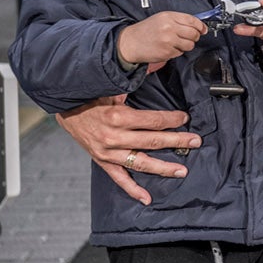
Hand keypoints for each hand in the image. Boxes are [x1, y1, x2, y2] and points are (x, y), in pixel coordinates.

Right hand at [56, 94, 198, 203]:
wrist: (66, 109)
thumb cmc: (91, 97)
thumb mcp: (112, 88)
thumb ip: (134, 84)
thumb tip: (160, 64)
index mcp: (118, 117)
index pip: (152, 120)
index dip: (172, 119)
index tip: (185, 118)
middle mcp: (113, 137)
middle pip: (152, 141)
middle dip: (177, 141)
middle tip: (195, 141)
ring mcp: (107, 152)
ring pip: (140, 162)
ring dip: (162, 168)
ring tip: (181, 171)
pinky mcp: (102, 161)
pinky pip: (119, 178)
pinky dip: (133, 190)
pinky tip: (147, 198)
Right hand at [117, 11, 204, 67]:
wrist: (131, 42)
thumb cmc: (145, 30)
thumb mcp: (161, 18)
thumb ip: (177, 20)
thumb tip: (196, 25)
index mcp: (168, 17)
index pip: (192, 20)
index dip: (200, 25)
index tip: (203, 29)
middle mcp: (169, 28)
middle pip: (193, 33)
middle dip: (195, 36)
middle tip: (190, 37)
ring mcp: (168, 41)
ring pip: (190, 45)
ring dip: (186, 45)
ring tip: (177, 43)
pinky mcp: (167, 52)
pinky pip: (180, 53)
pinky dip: (177, 51)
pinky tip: (169, 48)